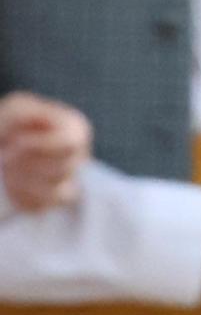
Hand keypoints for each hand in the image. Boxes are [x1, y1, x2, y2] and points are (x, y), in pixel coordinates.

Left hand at [0, 93, 90, 210]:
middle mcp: (78, 157)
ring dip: (23, 180)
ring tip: (6, 168)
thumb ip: (23, 114)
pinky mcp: (52, 201)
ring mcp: (68, 181)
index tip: (13, 141)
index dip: (38, 145)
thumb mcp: (16, 107)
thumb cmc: (10, 124)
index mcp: (76, 130)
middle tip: (5, 154)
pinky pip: (42, 207)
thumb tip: (25, 140)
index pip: (68, 143)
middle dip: (27, 163)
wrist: (2, 144)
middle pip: (63, 169)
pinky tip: (9, 182)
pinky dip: (20, 195)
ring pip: (59, 193)